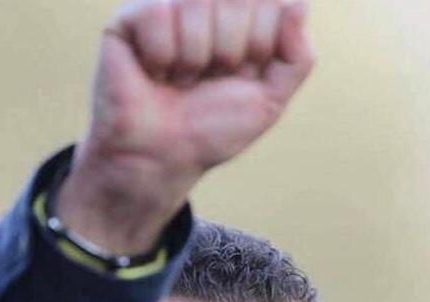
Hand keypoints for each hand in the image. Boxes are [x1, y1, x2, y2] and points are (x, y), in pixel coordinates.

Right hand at [58, 0, 314, 253]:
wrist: (162, 158)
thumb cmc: (212, 128)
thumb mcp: (269, 101)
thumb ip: (297, 58)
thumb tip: (299, 4)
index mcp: (242, 15)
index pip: (271, 0)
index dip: (259, 46)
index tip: (240, 75)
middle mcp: (206, 3)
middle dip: (229, 51)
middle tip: (208, 78)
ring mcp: (168, 5)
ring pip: (197, 1)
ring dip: (194, 58)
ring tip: (180, 78)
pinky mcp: (130, 17)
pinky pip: (158, 12)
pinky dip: (160, 55)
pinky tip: (153, 72)